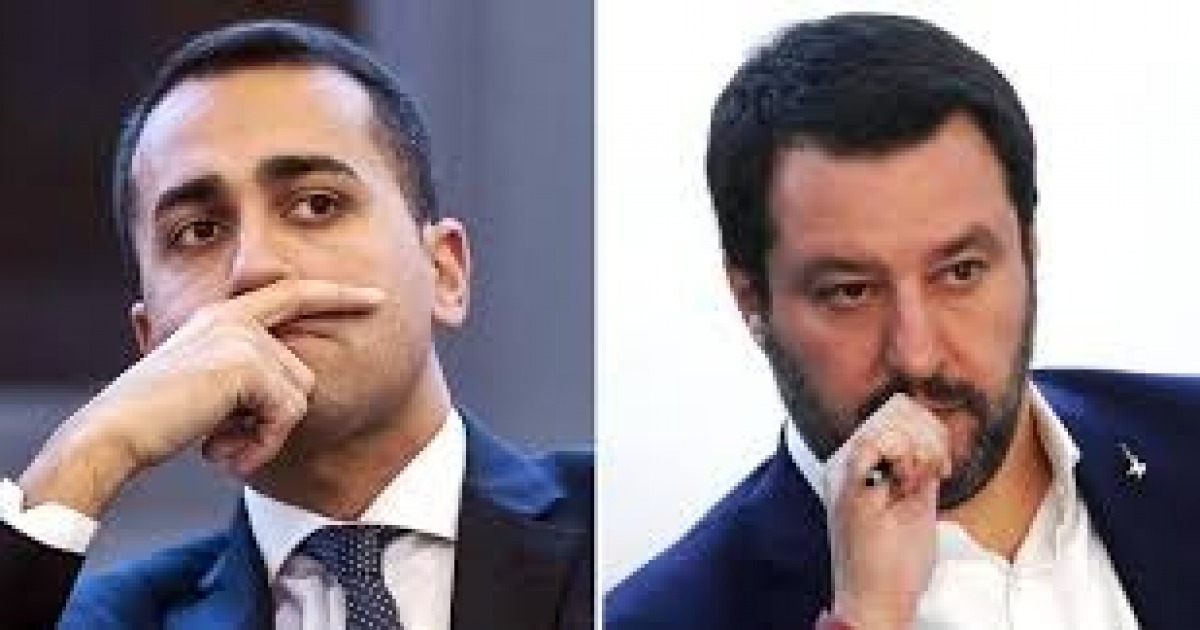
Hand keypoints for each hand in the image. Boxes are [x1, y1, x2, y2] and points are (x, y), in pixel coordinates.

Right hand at [18, 279, 385, 516]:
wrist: (114, 433)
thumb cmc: (154, 420)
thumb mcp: (205, 391)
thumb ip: (244, 378)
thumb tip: (293, 394)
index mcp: (223, 315)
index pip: (294, 293)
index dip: (338, 295)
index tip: (378, 297)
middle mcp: (235, 317)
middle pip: (302, 375)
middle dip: (274, 421)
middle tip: (224, 439)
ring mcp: (241, 337)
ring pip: (299, 398)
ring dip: (266, 436)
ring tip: (219, 442)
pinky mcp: (247, 364)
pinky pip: (288, 415)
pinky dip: (262, 444)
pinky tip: (221, 451)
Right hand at [826, 394, 950, 629]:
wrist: (874, 603)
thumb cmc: (892, 565)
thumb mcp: (915, 504)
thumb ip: (919, 467)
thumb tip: (933, 434)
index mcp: (857, 463)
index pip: (896, 412)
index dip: (929, 428)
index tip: (941, 465)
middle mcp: (844, 461)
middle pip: (896, 409)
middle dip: (929, 437)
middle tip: (936, 473)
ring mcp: (843, 471)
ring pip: (890, 420)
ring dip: (920, 447)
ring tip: (922, 482)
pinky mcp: (848, 487)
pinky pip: (874, 442)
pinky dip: (906, 456)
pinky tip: (912, 483)